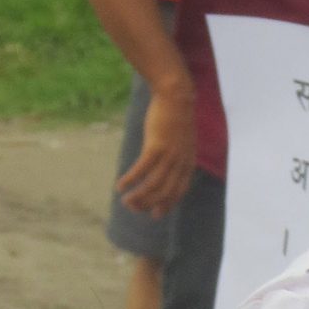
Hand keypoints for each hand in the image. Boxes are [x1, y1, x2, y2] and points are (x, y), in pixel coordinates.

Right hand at [117, 78, 196, 215]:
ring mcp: (170, 155)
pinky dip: (130, 180)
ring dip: (138, 196)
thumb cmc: (175, 116)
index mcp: (188, 162)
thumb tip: (164, 163)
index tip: (155, 213)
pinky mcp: (157, 146)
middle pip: (165, 192)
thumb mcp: (181, 139)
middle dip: (148, 203)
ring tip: (125, 201)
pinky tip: (120, 185)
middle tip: (133, 207)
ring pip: (153, 185)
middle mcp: (181, 162)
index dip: (167, 204)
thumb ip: (176, 154)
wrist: (176, 96)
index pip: (179, 191)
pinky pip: (142, 170)